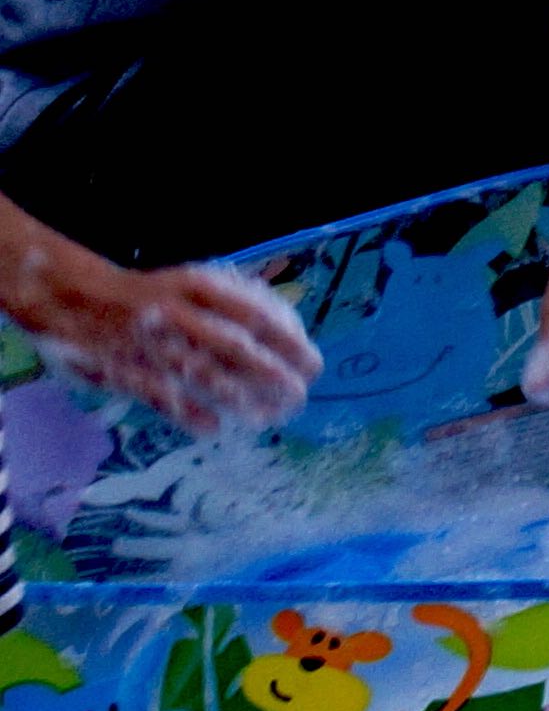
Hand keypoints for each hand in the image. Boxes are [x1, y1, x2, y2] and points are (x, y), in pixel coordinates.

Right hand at [36, 256, 319, 436]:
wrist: (73, 298)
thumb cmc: (148, 294)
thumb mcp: (190, 281)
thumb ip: (231, 300)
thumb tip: (285, 326)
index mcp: (198, 286)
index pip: (255, 315)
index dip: (288, 342)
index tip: (313, 364)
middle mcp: (177, 313)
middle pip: (234, 347)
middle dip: (271, 374)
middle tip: (300, 396)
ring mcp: (149, 343)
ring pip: (201, 374)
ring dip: (238, 399)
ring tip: (267, 418)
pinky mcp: (123, 370)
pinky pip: (161, 395)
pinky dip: (188, 413)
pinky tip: (214, 429)